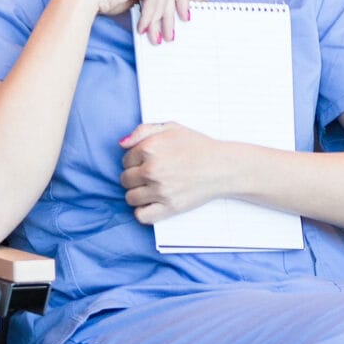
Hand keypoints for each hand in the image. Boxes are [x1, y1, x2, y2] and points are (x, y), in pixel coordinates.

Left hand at [119, 121, 243, 224]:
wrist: (222, 166)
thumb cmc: (197, 146)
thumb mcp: (171, 128)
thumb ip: (142, 131)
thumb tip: (121, 144)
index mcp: (150, 148)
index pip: (125, 160)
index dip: (134, 161)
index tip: (147, 162)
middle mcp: (152, 170)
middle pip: (125, 179)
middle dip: (134, 177)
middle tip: (149, 176)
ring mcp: (160, 190)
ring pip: (130, 197)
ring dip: (137, 194)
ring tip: (150, 189)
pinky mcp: (169, 207)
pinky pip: (141, 215)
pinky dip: (142, 211)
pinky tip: (151, 204)